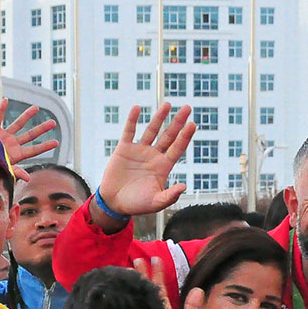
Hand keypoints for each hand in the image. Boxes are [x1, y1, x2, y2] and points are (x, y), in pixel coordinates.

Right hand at [0, 99, 58, 181]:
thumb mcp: (3, 170)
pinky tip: (6, 100)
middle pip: (30, 135)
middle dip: (41, 129)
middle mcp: (12, 144)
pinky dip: (1, 109)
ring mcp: (3, 136)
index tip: (56, 142)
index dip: (45, 146)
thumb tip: (28, 178)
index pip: (34, 150)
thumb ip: (16, 172)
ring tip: (36, 108)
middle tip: (53, 123)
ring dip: (27, 116)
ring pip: (18, 123)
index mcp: (16, 154)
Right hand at [93, 105, 196, 231]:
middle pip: (168, 136)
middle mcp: (153, 156)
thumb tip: (184, 186)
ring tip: (168, 104)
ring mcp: (139, 151)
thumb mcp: (155, 202)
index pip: (177, 148)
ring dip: (159, 117)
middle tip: (187, 108)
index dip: (185, 137)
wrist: (114, 203)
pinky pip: (129, 131)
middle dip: (178, 122)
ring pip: (152, 130)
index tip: (192, 124)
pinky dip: (132, 120)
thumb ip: (170, 196)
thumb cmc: (136, 204)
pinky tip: (137, 108)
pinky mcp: (124, 149)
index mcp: (163, 167)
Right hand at [133, 257, 203, 308]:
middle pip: (146, 287)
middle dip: (143, 273)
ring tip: (131, 267)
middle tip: (139, 259)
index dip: (157, 273)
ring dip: (135, 281)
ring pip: (138, 294)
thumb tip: (199, 289)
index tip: (155, 260)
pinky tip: (126, 287)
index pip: (159, 287)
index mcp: (163, 308)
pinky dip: (129, 296)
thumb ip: (192, 307)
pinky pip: (132, 307)